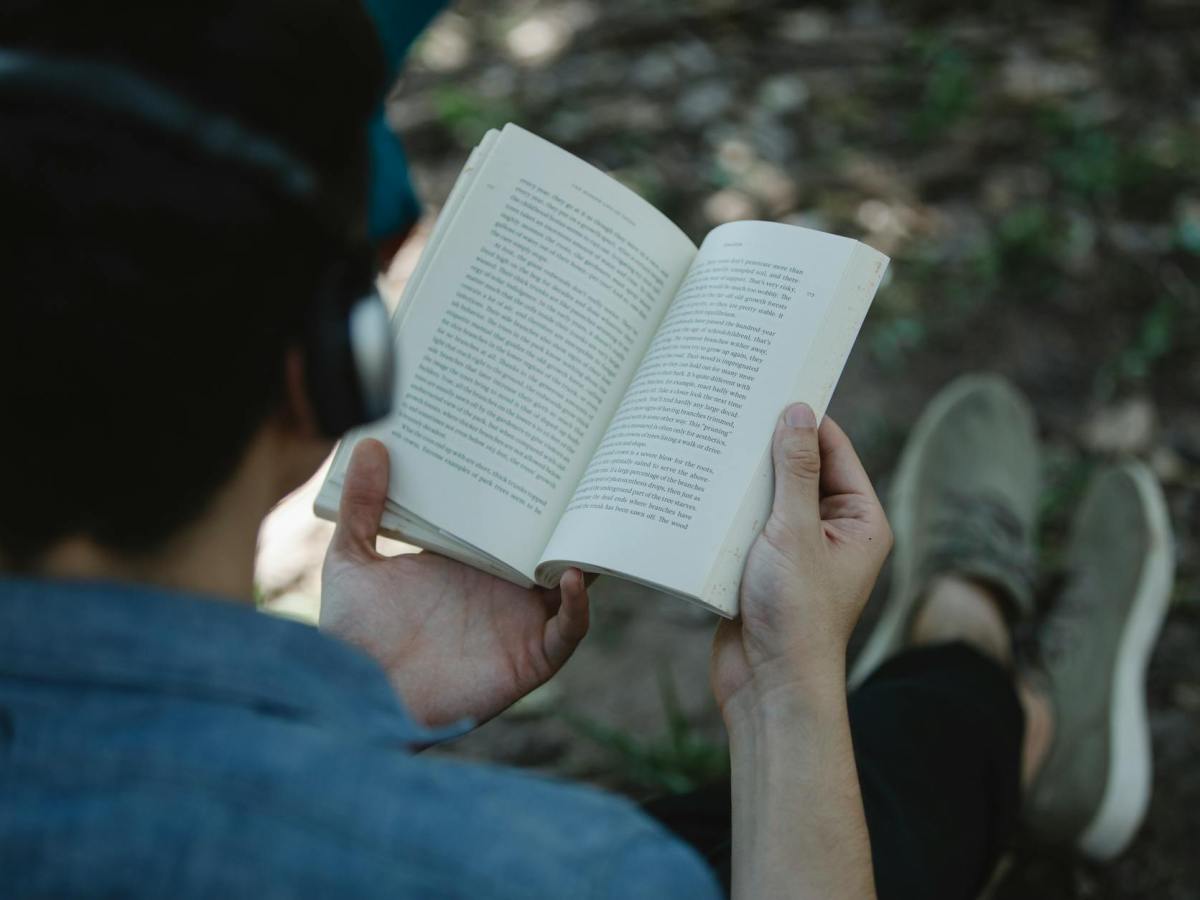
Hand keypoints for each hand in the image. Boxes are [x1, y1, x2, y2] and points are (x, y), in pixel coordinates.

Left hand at [319, 439, 589, 727]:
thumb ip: (363, 505)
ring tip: (591, 515)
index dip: (529, 490)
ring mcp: (519, 622)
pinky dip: (580, 606)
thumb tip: (374, 442)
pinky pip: (569, 630)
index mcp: (468, 562)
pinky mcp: (530, 657)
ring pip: (571, 581)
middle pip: (549, 544)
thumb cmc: (354, 638)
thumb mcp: (352, 561)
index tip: (541, 448)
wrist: (359, 698)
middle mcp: (500, 588)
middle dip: (570, 513)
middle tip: (584, 471)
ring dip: (585, 552)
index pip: (511, 520)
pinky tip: (572, 576)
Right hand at [712, 404, 891, 721]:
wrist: (768, 687)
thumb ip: (796, 471)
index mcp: (860, 520)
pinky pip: (745, 525)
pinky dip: (725, 510)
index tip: (768, 386)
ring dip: (741, 480)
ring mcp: (796, 550)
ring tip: (708, 443)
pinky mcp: (762, 568)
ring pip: (767, 497)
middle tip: (729, 409)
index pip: (834, 449)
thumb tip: (797, 413)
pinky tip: (695, 489)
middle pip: (798, 469)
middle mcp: (832, 532)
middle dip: (766, 447)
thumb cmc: (796, 615)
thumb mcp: (795, 532)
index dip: (803, 418)